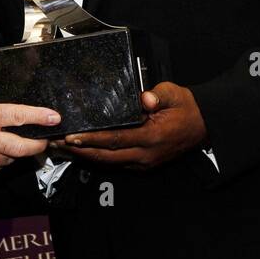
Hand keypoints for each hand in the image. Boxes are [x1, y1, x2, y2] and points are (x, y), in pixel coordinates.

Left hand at [53, 82, 207, 170]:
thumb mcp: (173, 94)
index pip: (115, 139)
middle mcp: (146, 154)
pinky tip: (84, 150)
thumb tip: (143, 99)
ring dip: (86, 156)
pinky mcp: (144, 164)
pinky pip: (117, 163)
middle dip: (80, 151)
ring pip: (109, 163)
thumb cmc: (186, 107)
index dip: (92, 139)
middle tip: (56, 144)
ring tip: (64, 148)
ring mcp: (145, 162)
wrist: (203, 125)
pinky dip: (99, 157)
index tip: (72, 136)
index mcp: (152, 137)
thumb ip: (156, 95)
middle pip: (106, 156)